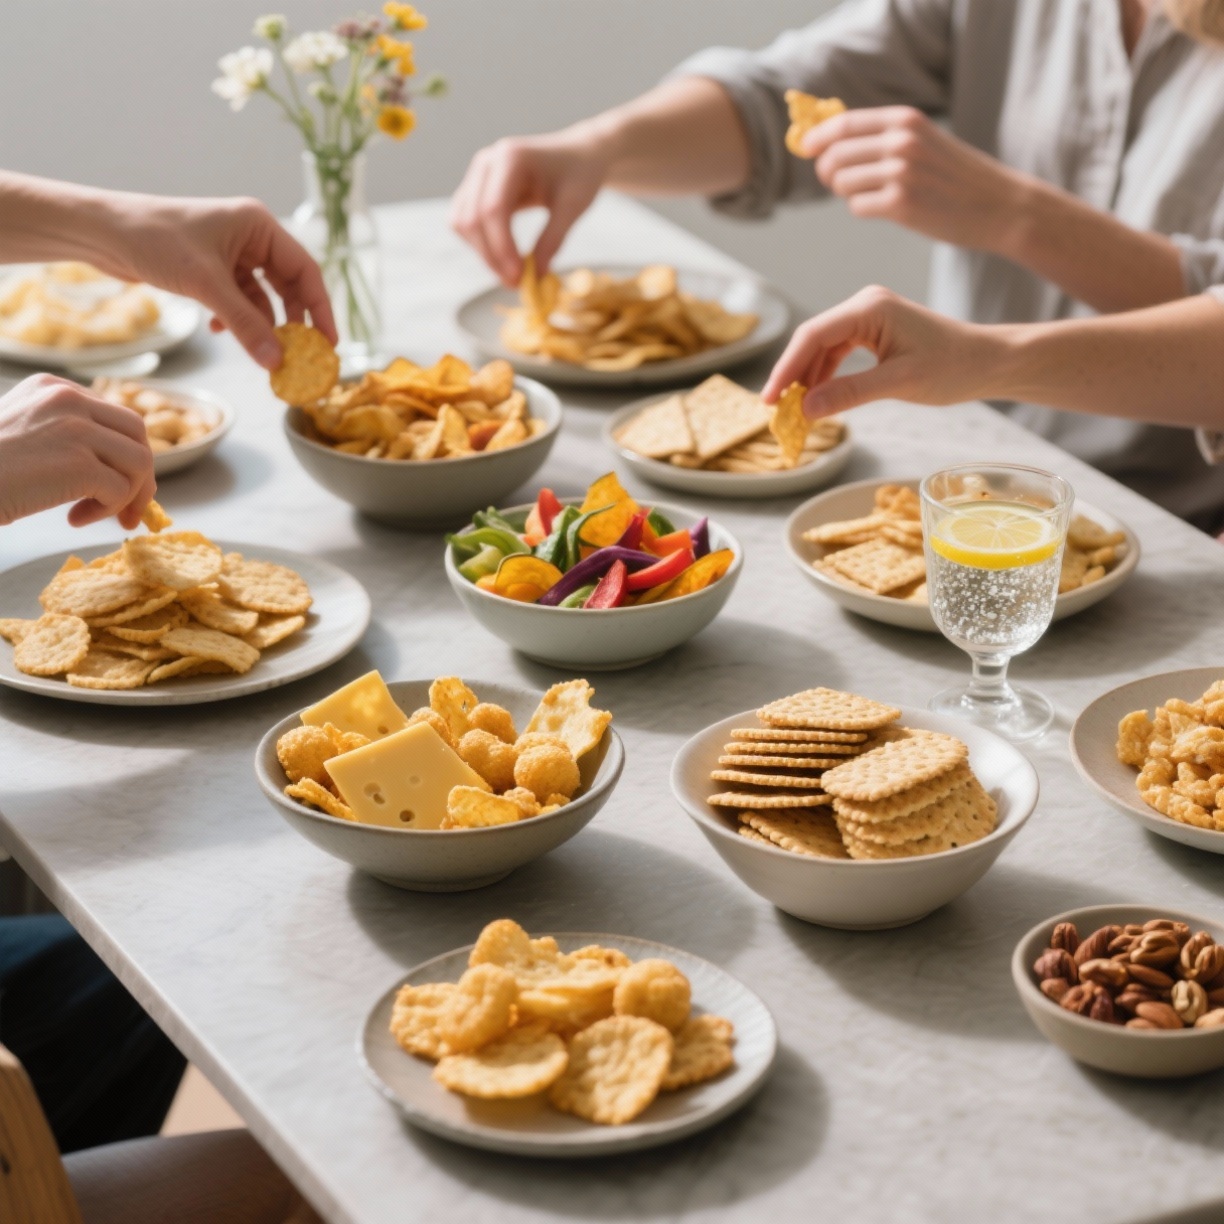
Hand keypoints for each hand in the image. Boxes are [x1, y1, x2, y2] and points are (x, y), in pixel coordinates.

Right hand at [0, 374, 155, 527]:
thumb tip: (115, 467)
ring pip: (139, 463)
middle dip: (141, 476)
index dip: (126, 454)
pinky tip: (73, 519)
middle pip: (138, 435)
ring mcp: (76, 429)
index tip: (118, 484)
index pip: (116, 417)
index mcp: (54, 388)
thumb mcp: (23, 431)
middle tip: (127, 510)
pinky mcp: (79, 463)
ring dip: (126, 496)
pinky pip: (121, 490)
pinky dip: (106, 510)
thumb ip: (64, 433)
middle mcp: (68, 400)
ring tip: (90, 513)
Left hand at [91, 194, 336, 369]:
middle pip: (289, 286)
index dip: (320, 309)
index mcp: (259, 225)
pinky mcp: (212, 269)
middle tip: (300, 356)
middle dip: (292, 322)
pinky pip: (239, 301)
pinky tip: (218, 330)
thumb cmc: (153, 240)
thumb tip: (276, 361)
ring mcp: (232, 253)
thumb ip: (245, 324)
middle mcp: (251, 236)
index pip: (306, 270)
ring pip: (262, 297)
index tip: (328, 344)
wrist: (101, 231)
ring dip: (260, 325)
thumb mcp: (206, 285)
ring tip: (260, 351)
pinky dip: (235, 320)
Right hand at [450, 133, 609, 285]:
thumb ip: (552, 241)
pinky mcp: (475, 189)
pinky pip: (464, 222)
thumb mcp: (573, 207)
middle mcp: (487, 162)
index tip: (519, 276)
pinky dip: (480, 245)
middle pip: (472, 218)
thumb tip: (534, 278)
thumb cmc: (579, 175)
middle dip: (492, 256)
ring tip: (512, 275)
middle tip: (516, 284)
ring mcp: (477, 175)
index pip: (493, 208)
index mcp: (511, 157)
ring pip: (462, 223)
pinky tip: (503, 258)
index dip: (502, 247)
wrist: (577, 155)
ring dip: (483, 254)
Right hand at [761, 286, 999, 416]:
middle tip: (776, 411)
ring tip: (795, 410)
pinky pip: (837, 352)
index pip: (813, 335)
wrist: (989, 361)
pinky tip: (818, 399)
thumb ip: (850, 393)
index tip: (770, 399)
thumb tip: (806, 410)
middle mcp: (864, 305)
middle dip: (792, 375)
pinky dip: (825, 376)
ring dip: (807, 378)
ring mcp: (868, 317)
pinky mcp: (873, 331)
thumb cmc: (954, 367)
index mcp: (869, 308)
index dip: (786, 368)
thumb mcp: (900, 383)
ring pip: (822, 347)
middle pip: (812, 339)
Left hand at [802, 107, 1026, 251]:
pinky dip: (863, 209)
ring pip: (841, 182)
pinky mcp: (901, 204)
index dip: (817, 137)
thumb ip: (884, 136)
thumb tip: (830, 142)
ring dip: (847, 192)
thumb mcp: (924, 140)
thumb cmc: (956, 176)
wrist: (999, 205)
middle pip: (834, 155)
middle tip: (836, 182)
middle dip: (826, 171)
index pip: (843, 123)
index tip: (806, 147)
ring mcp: (901, 173)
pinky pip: (857, 207)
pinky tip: (885, 209)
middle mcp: (901, 141)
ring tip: (871, 194)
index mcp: (905, 119)